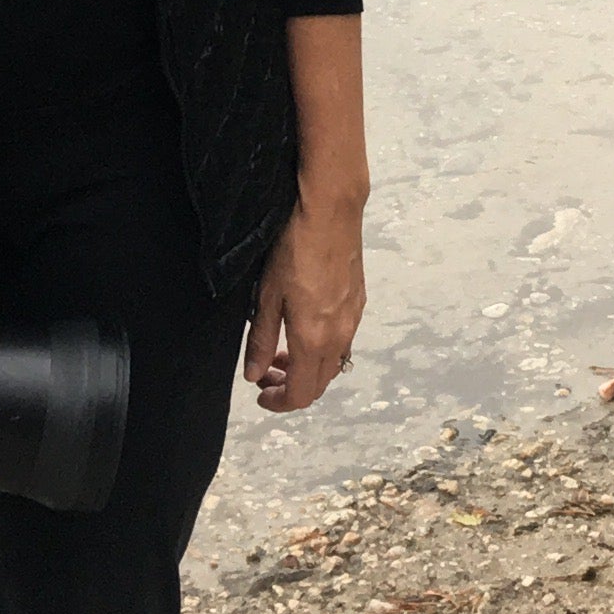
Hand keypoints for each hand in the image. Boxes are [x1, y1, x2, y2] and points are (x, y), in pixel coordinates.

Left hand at [244, 194, 365, 414]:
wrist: (331, 210)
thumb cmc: (295, 247)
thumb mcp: (266, 295)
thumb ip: (260, 339)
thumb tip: (254, 374)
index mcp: (313, 339)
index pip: (301, 394)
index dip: (279, 402)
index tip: (261, 393)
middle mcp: (339, 336)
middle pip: (319, 384)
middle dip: (291, 387)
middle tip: (266, 372)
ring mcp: (353, 319)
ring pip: (333, 364)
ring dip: (307, 368)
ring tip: (282, 349)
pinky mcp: (359, 302)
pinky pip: (343, 341)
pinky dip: (322, 349)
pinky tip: (305, 327)